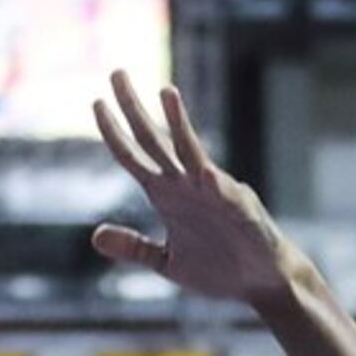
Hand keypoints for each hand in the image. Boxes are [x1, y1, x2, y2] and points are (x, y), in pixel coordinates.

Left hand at [91, 71, 311, 308]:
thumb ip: (135, 247)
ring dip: (179, 124)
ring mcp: (215, 194)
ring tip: (167, 93)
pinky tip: (207, 174)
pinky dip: (218, 186)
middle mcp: (188, 185)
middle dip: (134, 108)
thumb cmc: (219, 268)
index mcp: (168, 196)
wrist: (261, 283)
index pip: (134, 157)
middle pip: (155, 140)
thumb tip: (95, 236)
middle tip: (115, 72)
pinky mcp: (243, 212)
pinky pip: (229, 196)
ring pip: (193, 153)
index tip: (96, 103)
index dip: (113, 132)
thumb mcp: (167, 262)